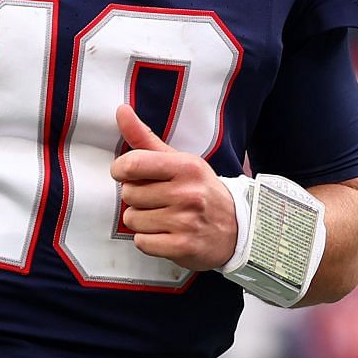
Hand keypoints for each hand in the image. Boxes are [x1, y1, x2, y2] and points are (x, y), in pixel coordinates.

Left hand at [111, 103, 237, 270]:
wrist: (237, 229)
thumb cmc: (201, 191)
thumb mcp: (179, 161)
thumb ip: (145, 138)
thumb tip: (121, 110)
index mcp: (186, 167)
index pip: (132, 164)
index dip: (121, 171)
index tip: (129, 174)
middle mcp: (187, 193)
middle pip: (129, 194)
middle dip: (136, 198)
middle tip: (157, 199)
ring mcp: (186, 222)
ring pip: (132, 220)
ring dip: (142, 221)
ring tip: (163, 218)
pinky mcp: (183, 247)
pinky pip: (142, 242)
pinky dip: (149, 240)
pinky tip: (166, 234)